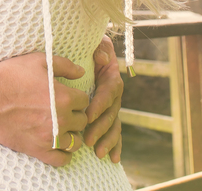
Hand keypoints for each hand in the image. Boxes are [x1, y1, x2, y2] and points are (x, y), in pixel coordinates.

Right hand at [0, 52, 89, 167]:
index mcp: (64, 96)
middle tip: (61, 110)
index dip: (76, 97)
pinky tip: (58, 145)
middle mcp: (61, 119)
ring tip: (60, 127)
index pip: (85, 101)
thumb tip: (81, 71)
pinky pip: (62, 159)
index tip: (66, 96)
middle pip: (82, 121)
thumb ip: (64, 65)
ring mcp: (50, 137)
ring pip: (75, 141)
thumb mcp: (37, 62)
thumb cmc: (9, 77)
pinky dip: (64, 154)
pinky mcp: (38, 150)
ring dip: (70, 134)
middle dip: (74, 115)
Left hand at [84, 36, 123, 161]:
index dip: (100, 104)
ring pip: (113, 125)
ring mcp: (112, 106)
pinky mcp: (107, 115)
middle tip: (88, 140)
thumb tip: (102, 57)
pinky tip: (113, 159)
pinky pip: (114, 132)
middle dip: (100, 128)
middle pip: (110, 113)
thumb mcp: (95, 43)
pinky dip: (115, 146)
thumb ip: (100, 47)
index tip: (87, 114)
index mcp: (110, 78)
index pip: (108, 92)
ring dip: (107, 140)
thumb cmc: (88, 48)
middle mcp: (114, 94)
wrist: (86, 53)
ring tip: (98, 153)